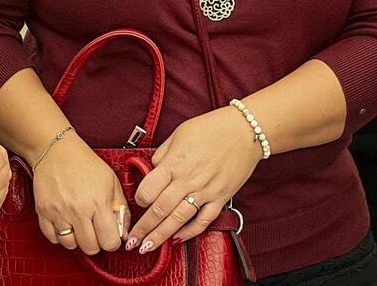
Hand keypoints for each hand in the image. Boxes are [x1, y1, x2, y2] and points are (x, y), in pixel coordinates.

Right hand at [32, 135, 126, 255]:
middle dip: (96, 242)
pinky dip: (59, 235)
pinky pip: (52, 238)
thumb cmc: (85, 163)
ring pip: (70, 245)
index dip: (112, 241)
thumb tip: (124, 233)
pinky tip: (65, 223)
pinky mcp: (43, 211)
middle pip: (90, 247)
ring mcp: (58, 212)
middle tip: (95, 230)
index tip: (110, 234)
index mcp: (98, 202)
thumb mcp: (111, 181)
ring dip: (77, 240)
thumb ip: (121, 209)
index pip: (109, 241)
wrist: (56, 149)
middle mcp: (77, 210)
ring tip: (79, 226)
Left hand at [127, 107, 261, 254]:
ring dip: (161, 236)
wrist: (245, 131)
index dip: (139, 200)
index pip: (149, 190)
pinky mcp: (220, 198)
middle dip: (143, 229)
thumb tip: (152, 169)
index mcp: (174, 163)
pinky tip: (178, 239)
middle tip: (131, 242)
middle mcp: (188, 180)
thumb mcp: (178, 134)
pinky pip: (203, 220)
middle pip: (160, 210)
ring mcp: (205, 191)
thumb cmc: (211, 128)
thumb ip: (163, 154)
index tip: (137, 205)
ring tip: (147, 248)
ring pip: (178, 220)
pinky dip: (190, 232)